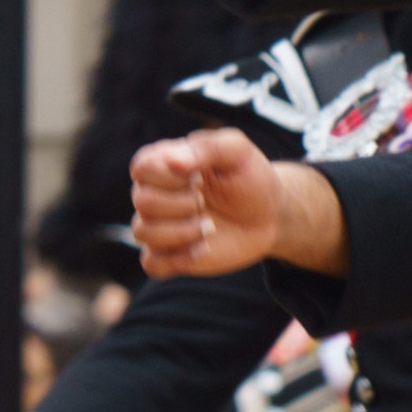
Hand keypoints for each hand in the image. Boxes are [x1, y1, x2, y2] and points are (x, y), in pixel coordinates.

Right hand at [131, 133, 341, 278]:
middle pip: (143, 201)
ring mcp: (160, 226)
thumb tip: (173, 161)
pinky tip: (203, 249)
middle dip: (181, 204)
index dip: (170, 177)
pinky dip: (177, 259)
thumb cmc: (251, 178)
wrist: (269, 216)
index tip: (201, 178)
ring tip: (210, 227)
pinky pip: (152, 264)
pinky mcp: (170, 255)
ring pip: (142, 233)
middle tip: (206, 203)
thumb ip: (207, 147)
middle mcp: (156, 194)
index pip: (141, 168)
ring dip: (181, 232)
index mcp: (164, 163)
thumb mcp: (238, 152)